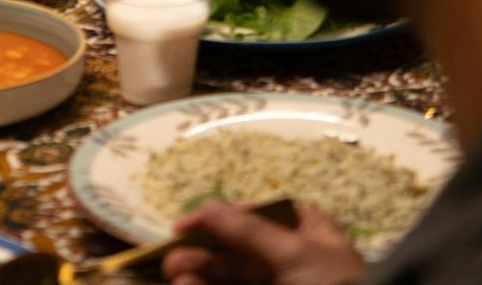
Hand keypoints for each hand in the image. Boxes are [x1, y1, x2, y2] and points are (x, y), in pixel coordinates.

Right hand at [163, 199, 364, 284]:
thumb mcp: (296, 254)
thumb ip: (249, 231)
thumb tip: (209, 205)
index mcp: (309, 232)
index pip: (259, 214)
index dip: (221, 216)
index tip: (185, 224)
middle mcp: (293, 258)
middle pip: (240, 249)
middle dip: (205, 251)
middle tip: (172, 257)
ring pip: (233, 276)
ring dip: (203, 274)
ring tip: (176, 276)